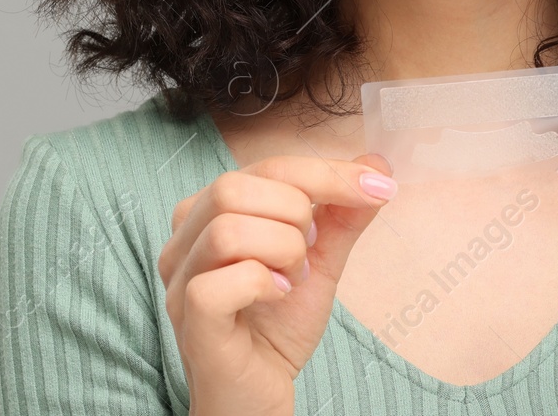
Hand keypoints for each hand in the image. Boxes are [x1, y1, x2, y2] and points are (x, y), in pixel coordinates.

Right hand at [159, 150, 397, 415]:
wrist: (258, 396)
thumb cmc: (276, 329)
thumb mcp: (319, 263)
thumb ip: (341, 216)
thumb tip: (377, 165)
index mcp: (210, 213)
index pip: (267, 166)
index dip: (326, 172)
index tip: (378, 187)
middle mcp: (183, 240)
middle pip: (235, 186)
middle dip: (295, 213)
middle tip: (311, 253)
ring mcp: (179, 280)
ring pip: (226, 229)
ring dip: (282, 250)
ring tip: (294, 279)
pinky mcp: (189, 319)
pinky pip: (217, 283)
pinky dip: (262, 283)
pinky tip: (279, 297)